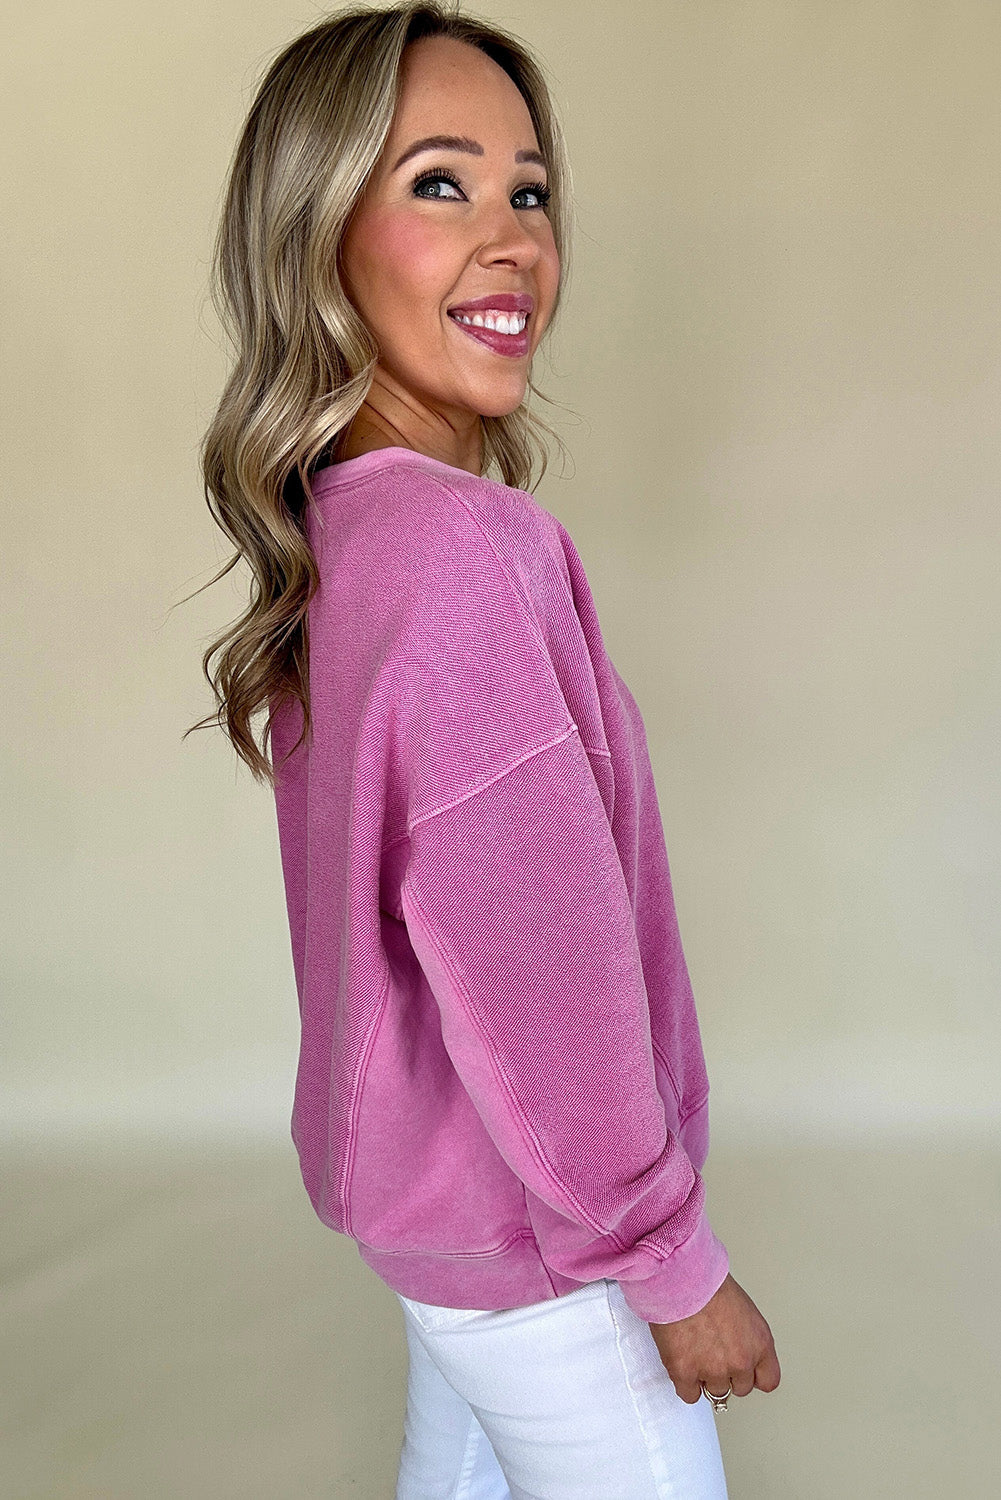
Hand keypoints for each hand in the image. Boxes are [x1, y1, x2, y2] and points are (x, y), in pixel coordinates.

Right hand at [648, 1273, 780, 1403]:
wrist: (681, 1276)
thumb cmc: (709, 1282)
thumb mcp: (744, 1309)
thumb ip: (747, 1338)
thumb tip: (738, 1351)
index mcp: (760, 1344)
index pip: (768, 1381)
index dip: (753, 1376)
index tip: (743, 1371)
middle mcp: (741, 1361)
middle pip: (740, 1387)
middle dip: (728, 1373)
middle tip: (713, 1352)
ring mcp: (713, 1370)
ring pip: (715, 1391)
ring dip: (705, 1376)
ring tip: (695, 1350)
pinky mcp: (685, 1373)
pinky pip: (689, 1394)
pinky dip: (685, 1383)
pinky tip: (683, 1364)